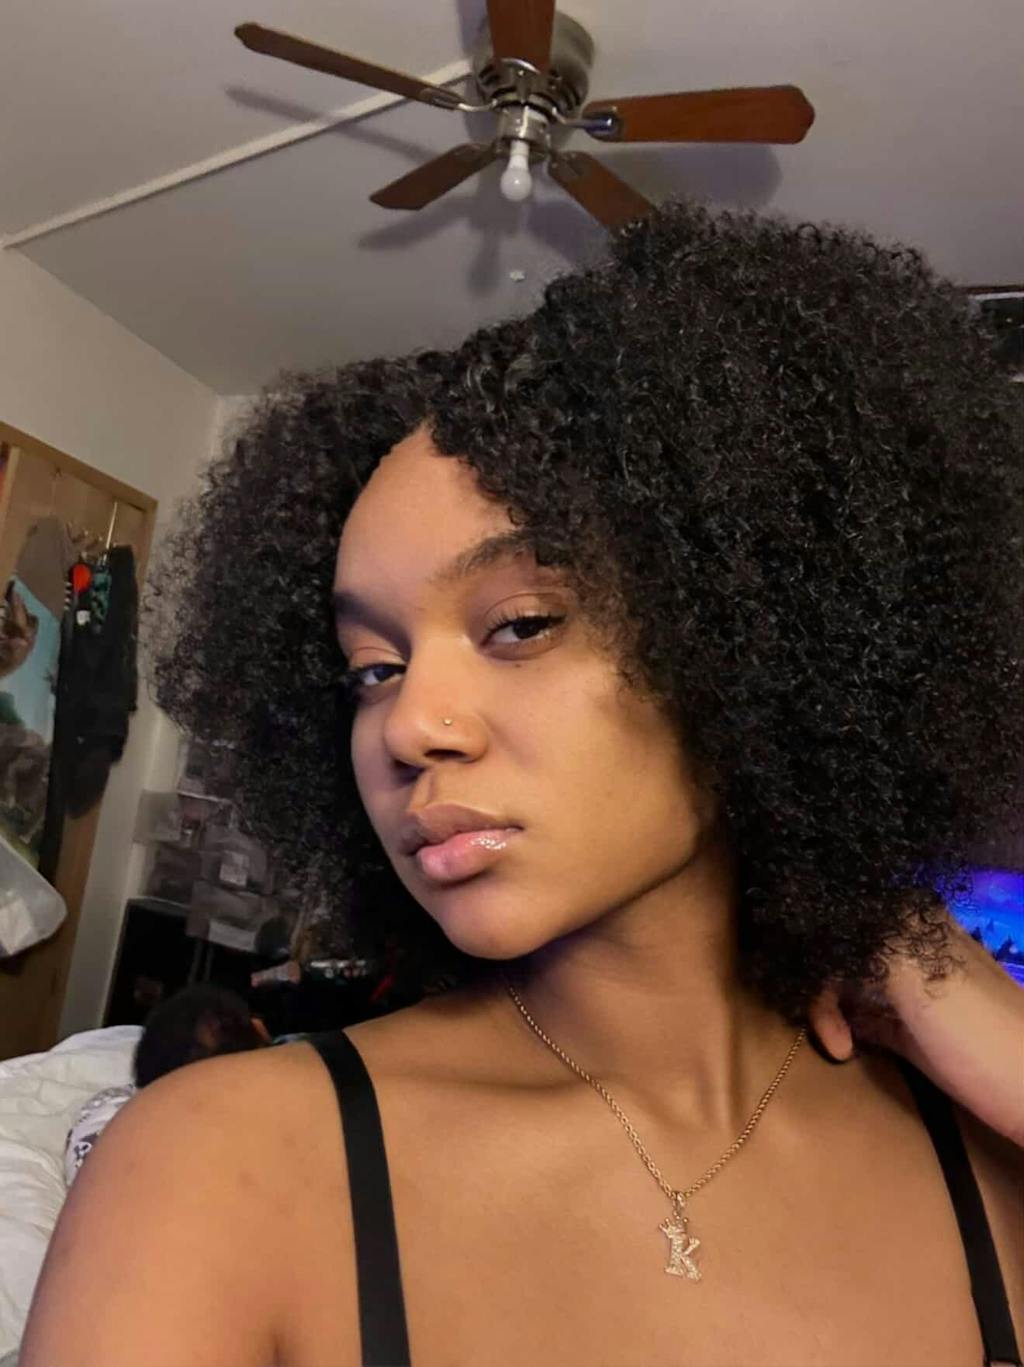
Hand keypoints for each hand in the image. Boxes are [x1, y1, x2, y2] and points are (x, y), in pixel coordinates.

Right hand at [808, 912, 1023, 1145]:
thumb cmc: (979, 1035)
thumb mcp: (917, 974)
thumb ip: (866, 937)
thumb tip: (809, 903)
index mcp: (911, 920)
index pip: (841, 914)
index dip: (814, 943)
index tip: (798, 980)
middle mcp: (908, 946)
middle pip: (840, 946)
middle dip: (819, 980)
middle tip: (823, 1027)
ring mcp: (910, 990)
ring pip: (847, 982)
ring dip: (828, 1007)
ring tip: (835, 1043)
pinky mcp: (911, 1030)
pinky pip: (861, 1017)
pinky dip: (843, 1028)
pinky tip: (842, 1047)